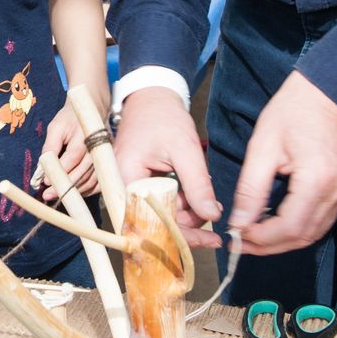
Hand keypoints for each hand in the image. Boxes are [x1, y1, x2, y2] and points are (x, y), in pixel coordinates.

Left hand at [39, 103, 97, 198]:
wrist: (92, 110)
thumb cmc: (71, 118)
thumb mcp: (56, 127)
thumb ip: (50, 146)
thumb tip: (42, 168)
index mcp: (84, 137)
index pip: (71, 159)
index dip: (59, 172)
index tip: (46, 182)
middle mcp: (97, 149)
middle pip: (81, 173)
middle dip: (64, 187)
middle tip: (48, 195)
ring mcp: (104, 158)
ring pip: (90, 181)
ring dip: (75, 192)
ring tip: (59, 196)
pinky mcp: (106, 163)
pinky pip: (98, 182)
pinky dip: (87, 190)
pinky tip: (75, 193)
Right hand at [114, 87, 221, 248]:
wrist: (152, 97)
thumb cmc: (163, 117)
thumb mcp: (185, 149)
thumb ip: (197, 184)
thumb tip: (211, 216)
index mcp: (125, 178)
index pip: (151, 220)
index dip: (181, 235)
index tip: (209, 240)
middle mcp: (122, 187)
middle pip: (154, 222)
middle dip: (186, 226)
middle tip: (214, 226)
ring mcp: (129, 186)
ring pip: (158, 215)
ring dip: (185, 216)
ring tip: (210, 206)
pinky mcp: (139, 184)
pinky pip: (158, 204)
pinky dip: (179, 205)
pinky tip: (199, 201)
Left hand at [228, 72, 336, 254]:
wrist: (323, 94)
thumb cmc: (289, 114)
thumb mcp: (262, 148)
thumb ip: (251, 189)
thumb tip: (239, 224)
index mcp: (316, 180)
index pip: (289, 227)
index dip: (262, 238)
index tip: (236, 235)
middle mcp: (335, 193)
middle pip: (302, 236)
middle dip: (269, 246)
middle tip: (240, 244)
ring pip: (312, 234)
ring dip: (282, 242)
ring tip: (252, 239)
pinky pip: (318, 222)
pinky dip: (295, 230)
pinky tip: (273, 226)